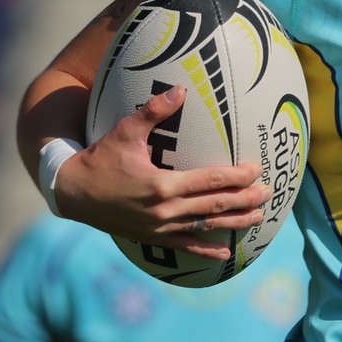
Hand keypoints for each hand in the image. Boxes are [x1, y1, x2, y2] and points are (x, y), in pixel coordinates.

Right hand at [55, 86, 269, 259]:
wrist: (74, 193)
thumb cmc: (100, 159)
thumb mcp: (125, 131)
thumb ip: (154, 111)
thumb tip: (181, 89)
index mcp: (163, 184)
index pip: (210, 181)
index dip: (237, 176)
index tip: (257, 169)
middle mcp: (165, 210)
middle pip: (215, 204)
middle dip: (245, 199)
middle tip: (268, 193)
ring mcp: (160, 228)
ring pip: (206, 225)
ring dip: (234, 221)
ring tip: (258, 217)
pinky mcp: (153, 239)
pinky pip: (185, 245)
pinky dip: (206, 249)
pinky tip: (225, 252)